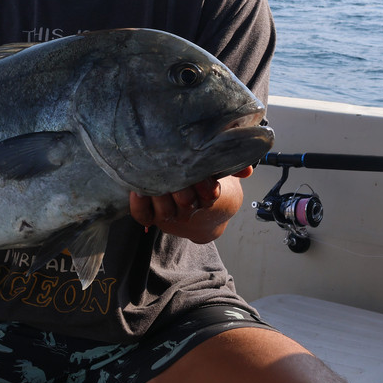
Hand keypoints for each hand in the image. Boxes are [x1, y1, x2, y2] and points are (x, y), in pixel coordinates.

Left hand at [130, 167, 250, 242]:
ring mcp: (170, 214)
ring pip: (164, 207)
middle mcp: (188, 209)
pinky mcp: (152, 215)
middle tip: (171, 166)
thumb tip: (247, 170)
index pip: (209, 194)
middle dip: (179, 185)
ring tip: (150, 172)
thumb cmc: (210, 184)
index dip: (206, 186)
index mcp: (209, 198)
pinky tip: (135, 188)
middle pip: (184, 200)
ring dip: (158, 191)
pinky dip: (138, 203)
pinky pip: (142, 214)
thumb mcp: (224, 174)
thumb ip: (234, 168)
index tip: (202, 175)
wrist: (203, 216)